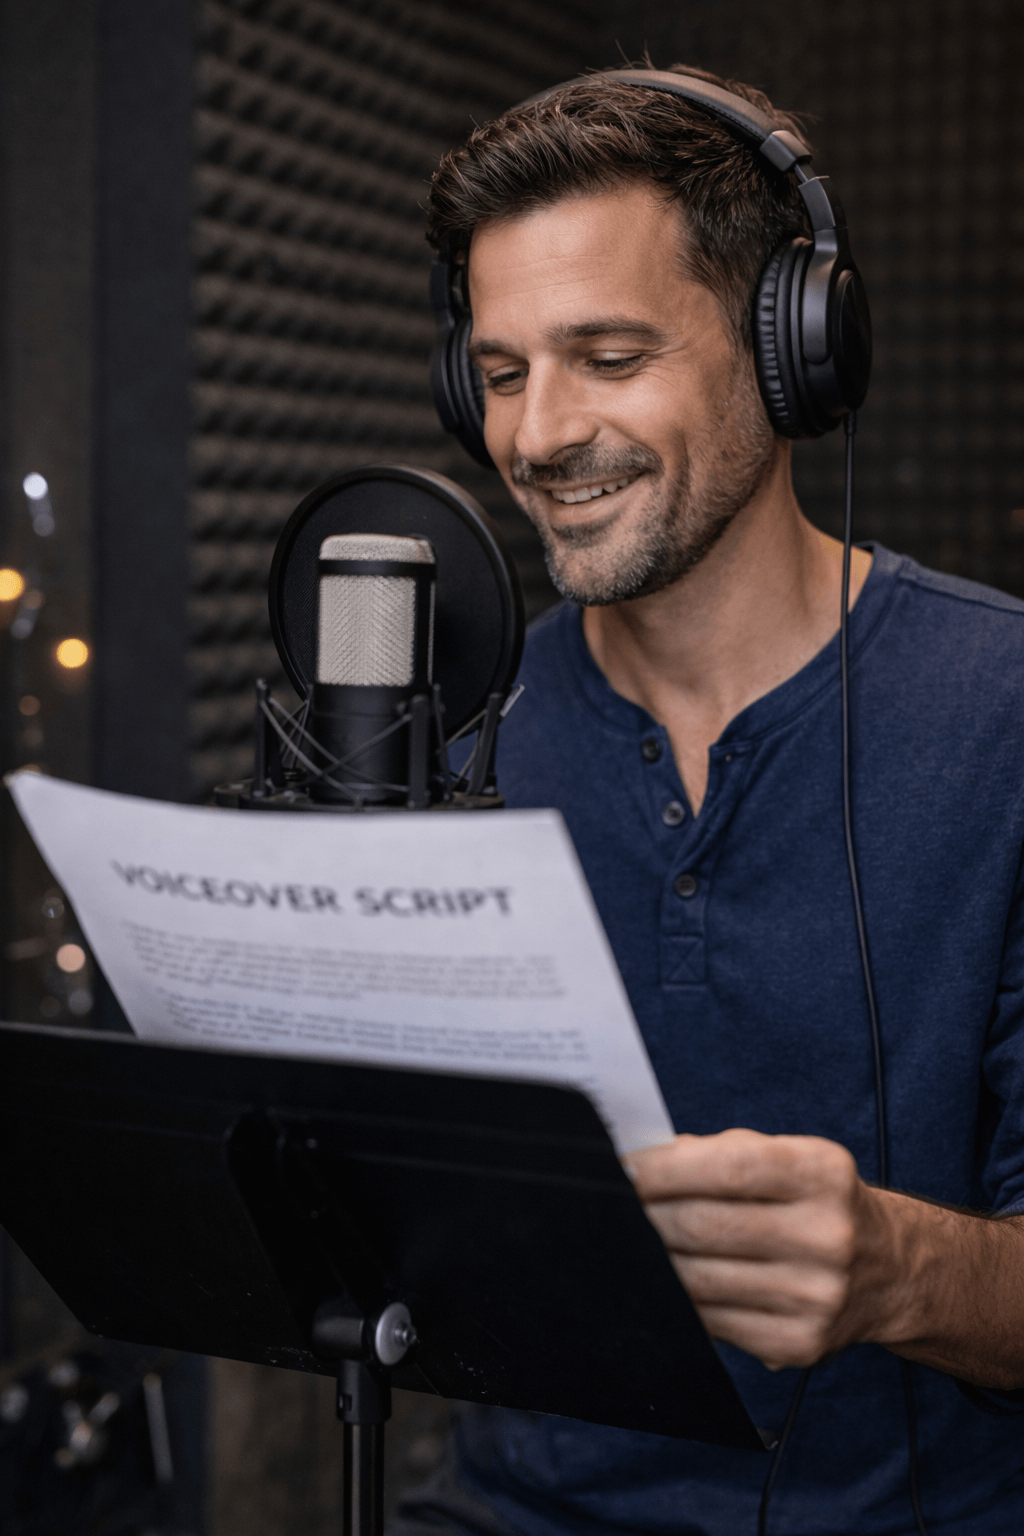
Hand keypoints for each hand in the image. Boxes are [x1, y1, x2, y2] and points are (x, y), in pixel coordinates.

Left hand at [626, 1129, 900, 1370]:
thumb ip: (715, 1154)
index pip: (727, 1167)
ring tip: (629, 1242)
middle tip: (609, 1206)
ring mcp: (815, 1297)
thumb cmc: (811, 1200)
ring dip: (652, 1260)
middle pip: (703, 1226)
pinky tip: (665, 1280)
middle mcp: (827, 1236)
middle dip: (644, 1216)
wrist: (888, 1269)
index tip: (618, 1167)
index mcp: (822, 1173)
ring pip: (698, 1280)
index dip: (662, 1169)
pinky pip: (712, 1322)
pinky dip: (679, 1299)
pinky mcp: (799, 1345)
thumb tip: (638, 1160)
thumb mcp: (784, 1157)